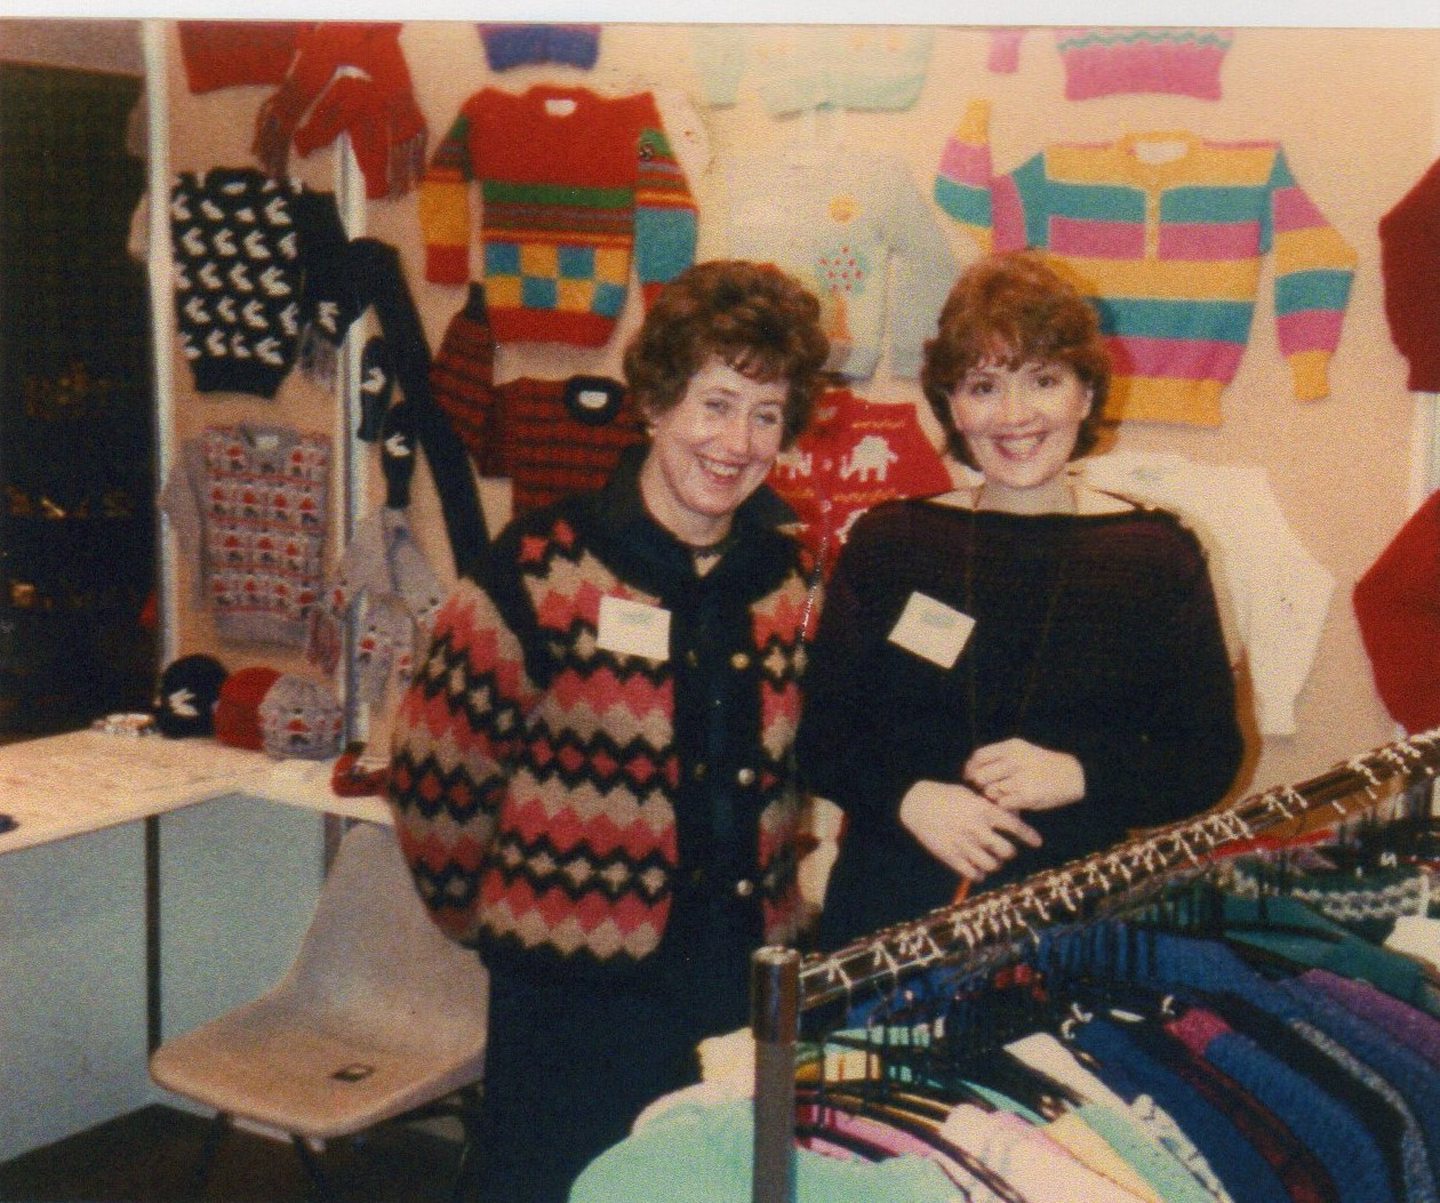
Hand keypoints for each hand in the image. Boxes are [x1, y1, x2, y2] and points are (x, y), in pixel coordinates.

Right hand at [899, 779, 1041, 881]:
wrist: (916, 803)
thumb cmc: (946, 796)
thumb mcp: (970, 795)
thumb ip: (989, 808)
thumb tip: (1013, 819)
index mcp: (982, 810)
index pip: (1015, 826)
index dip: (1029, 836)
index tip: (1037, 842)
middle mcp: (975, 828)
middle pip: (1006, 851)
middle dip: (1009, 852)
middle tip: (1005, 850)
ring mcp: (963, 843)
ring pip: (992, 865)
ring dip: (995, 864)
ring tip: (991, 861)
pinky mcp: (950, 855)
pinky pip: (972, 874)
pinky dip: (979, 875)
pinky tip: (978, 870)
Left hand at [963, 739, 1084, 812]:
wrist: (1074, 775)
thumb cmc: (1041, 765)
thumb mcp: (1021, 752)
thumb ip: (997, 758)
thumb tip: (970, 771)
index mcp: (1012, 747)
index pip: (979, 756)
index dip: (971, 768)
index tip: (970, 776)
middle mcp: (1015, 761)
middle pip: (981, 776)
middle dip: (982, 785)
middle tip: (990, 788)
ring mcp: (1021, 779)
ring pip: (990, 792)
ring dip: (994, 796)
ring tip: (1007, 794)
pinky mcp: (1028, 796)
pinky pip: (1003, 804)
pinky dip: (1005, 805)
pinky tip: (1014, 802)